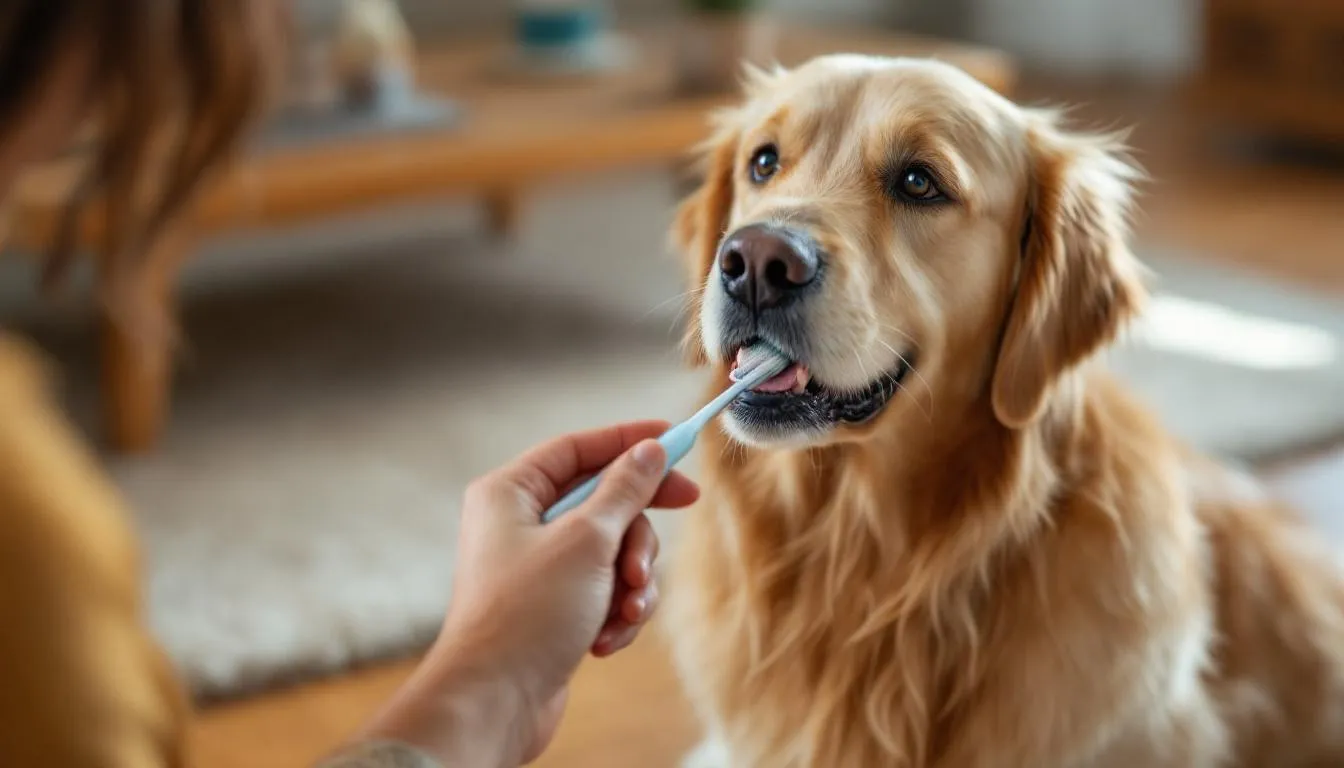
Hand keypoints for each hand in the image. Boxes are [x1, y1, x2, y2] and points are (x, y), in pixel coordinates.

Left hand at [355, 421, 698, 766]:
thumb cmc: (527, 614)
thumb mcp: (587, 541)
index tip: (677, 441)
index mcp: (511, 493)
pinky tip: (605, 640)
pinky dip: (616, 613)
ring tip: (625, 610)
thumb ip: (624, 491)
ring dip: (630, 583)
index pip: (578, 449)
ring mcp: (538, 568)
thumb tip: (649, 450)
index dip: (629, 441)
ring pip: (613, 552)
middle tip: (664, 539)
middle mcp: (519, 524)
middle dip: (635, 536)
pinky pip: (605, 592)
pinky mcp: (554, 608)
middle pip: (604, 503)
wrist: (494, 701)